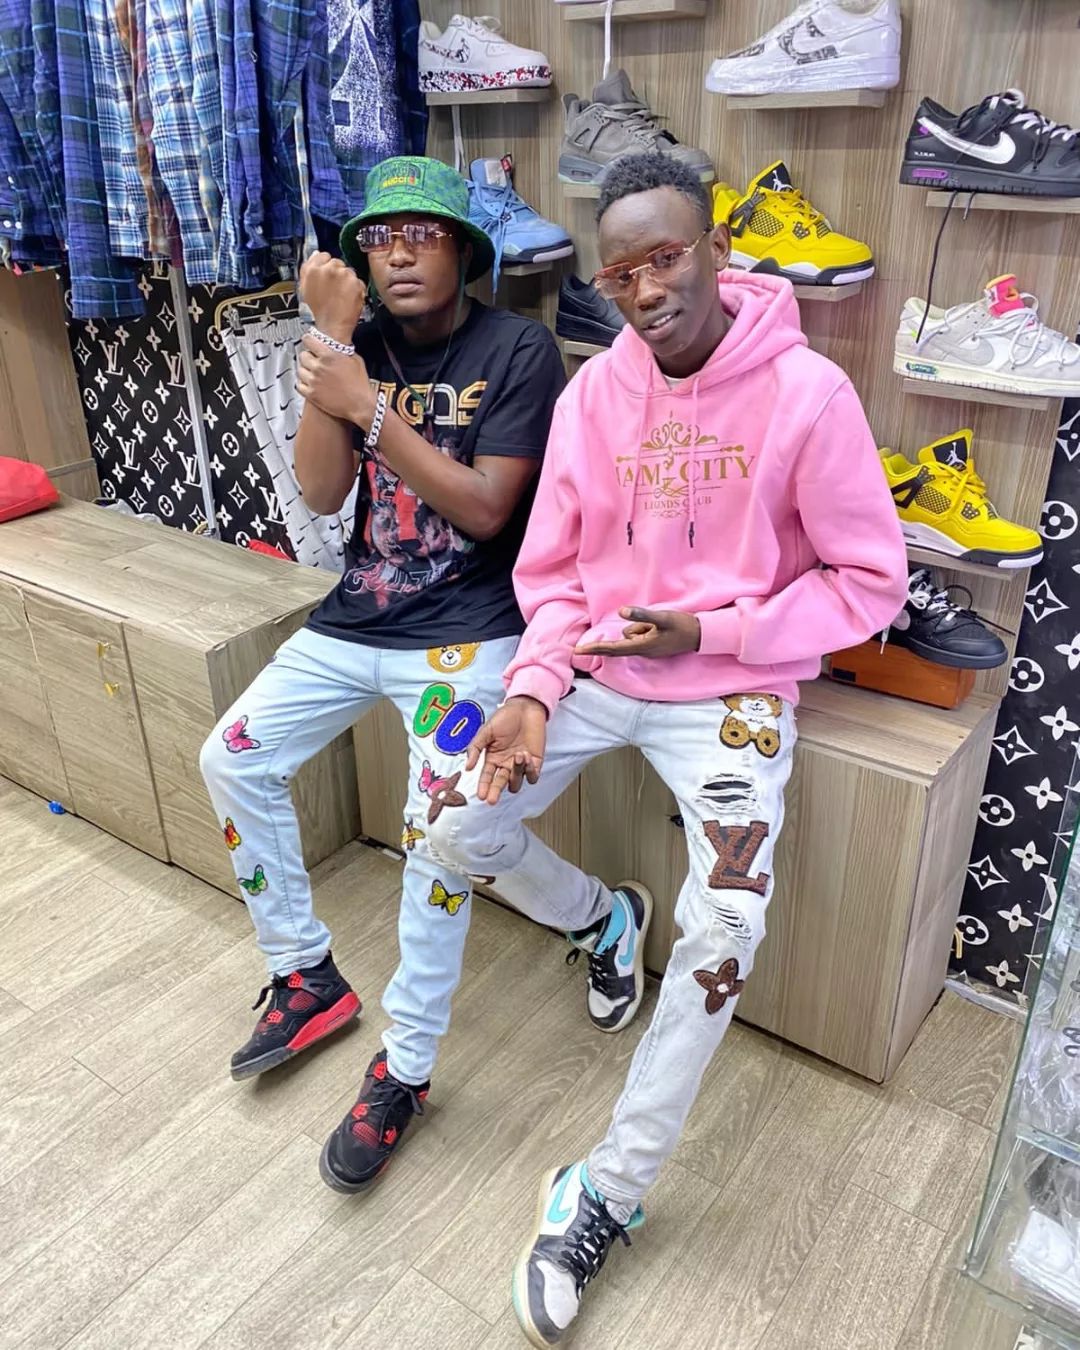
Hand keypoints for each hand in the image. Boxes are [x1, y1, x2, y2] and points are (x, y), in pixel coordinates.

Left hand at [297, 335, 374, 426]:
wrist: (361, 404)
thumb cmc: (360, 385)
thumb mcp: (356, 360)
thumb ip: (342, 352)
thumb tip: (338, 349)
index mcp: (329, 356)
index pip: (309, 341)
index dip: (309, 341)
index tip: (309, 342)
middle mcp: (319, 367)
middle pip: (303, 356)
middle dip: (308, 357)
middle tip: (314, 361)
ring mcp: (313, 381)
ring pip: (300, 370)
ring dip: (306, 371)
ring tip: (314, 374)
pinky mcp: (311, 394)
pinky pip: (299, 385)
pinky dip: (303, 384)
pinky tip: (311, 384)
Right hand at [298, 252, 365, 340]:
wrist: (331, 329)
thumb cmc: (317, 312)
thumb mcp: (304, 288)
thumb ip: (308, 267)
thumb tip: (315, 254)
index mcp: (314, 269)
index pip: (323, 255)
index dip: (324, 266)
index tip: (325, 276)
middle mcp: (330, 269)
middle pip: (337, 263)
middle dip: (336, 273)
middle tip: (332, 289)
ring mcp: (345, 276)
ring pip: (348, 271)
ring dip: (346, 281)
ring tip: (340, 296)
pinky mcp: (357, 284)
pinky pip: (358, 281)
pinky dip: (355, 289)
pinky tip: (347, 299)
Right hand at [466, 697, 546, 804]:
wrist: (525, 708)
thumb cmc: (505, 717)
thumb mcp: (485, 731)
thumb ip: (475, 749)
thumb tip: (468, 768)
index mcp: (492, 759)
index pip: (487, 777)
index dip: (484, 787)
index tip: (481, 795)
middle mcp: (505, 765)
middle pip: (500, 784)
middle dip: (495, 792)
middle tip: (492, 799)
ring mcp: (520, 765)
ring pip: (516, 782)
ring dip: (516, 773)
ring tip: (518, 755)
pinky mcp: (535, 763)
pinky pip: (532, 776)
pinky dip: (529, 771)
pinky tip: (526, 756)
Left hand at [574, 607, 700, 659]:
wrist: (700, 635)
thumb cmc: (682, 626)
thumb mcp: (662, 617)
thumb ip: (642, 615)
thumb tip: (621, 613)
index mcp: (642, 646)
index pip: (613, 648)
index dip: (595, 649)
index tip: (578, 651)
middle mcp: (642, 651)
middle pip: (620, 643)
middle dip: (611, 641)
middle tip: (593, 643)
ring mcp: (647, 650)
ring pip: (631, 636)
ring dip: (638, 628)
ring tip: (658, 624)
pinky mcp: (652, 646)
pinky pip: (639, 636)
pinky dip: (643, 629)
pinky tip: (658, 627)